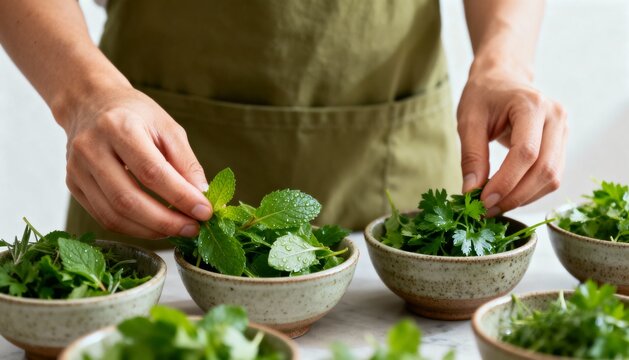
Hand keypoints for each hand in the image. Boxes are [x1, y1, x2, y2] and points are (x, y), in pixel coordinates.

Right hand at [60, 86, 211, 238]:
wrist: (90, 103)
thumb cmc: (136, 114)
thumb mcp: (168, 128)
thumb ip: (186, 162)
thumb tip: (202, 196)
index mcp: (119, 127)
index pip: (152, 172)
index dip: (180, 196)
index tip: (205, 212)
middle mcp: (91, 148)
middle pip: (128, 199)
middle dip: (166, 221)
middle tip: (193, 229)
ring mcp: (76, 169)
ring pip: (113, 215)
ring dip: (150, 230)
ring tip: (178, 230)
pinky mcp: (72, 185)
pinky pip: (103, 217)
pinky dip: (133, 228)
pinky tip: (156, 227)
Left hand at [457, 69, 567, 216]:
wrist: (502, 78)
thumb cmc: (483, 96)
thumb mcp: (468, 121)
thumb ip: (471, 156)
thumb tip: (471, 193)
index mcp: (532, 105)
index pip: (526, 153)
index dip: (505, 182)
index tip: (482, 201)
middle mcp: (556, 117)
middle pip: (544, 169)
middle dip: (515, 196)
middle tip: (486, 210)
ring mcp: (563, 130)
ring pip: (552, 177)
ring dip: (523, 198)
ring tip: (493, 205)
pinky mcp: (561, 144)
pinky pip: (551, 176)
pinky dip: (530, 192)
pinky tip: (507, 196)